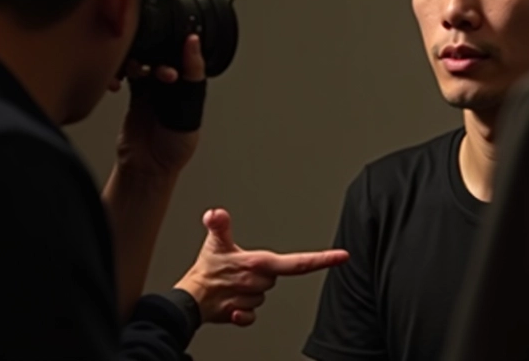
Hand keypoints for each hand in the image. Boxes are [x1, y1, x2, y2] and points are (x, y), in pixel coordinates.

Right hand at [109, 34, 203, 176]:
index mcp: (191, 85)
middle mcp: (172, 84)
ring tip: (138, 72)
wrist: (147, 169)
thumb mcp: (190, 110)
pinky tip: (118, 82)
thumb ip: (192, 77)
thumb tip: (195, 45)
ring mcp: (152, 88)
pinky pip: (126, 74)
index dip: (180, 46)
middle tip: (157, 69)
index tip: (176, 39)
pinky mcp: (134, 94)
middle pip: (163, 54)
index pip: (186, 55)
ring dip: (138, 62)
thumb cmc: (174, 148)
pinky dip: (120, 73)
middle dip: (158, 54)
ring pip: (143, 60)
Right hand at [174, 208, 349, 326]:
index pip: (298, 262)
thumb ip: (219, 225)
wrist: (187, 301)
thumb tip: (216, 213)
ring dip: (251, 288)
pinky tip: (233, 303)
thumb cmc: (204, 271)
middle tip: (242, 267)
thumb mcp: (214, 242)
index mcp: (258, 264)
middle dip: (263, 271)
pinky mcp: (242, 314)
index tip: (341, 256)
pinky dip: (244, 310)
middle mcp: (258, 282)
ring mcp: (250, 299)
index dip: (322, 259)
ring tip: (233, 282)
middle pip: (275, 276)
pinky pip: (251, 313)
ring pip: (263, 292)